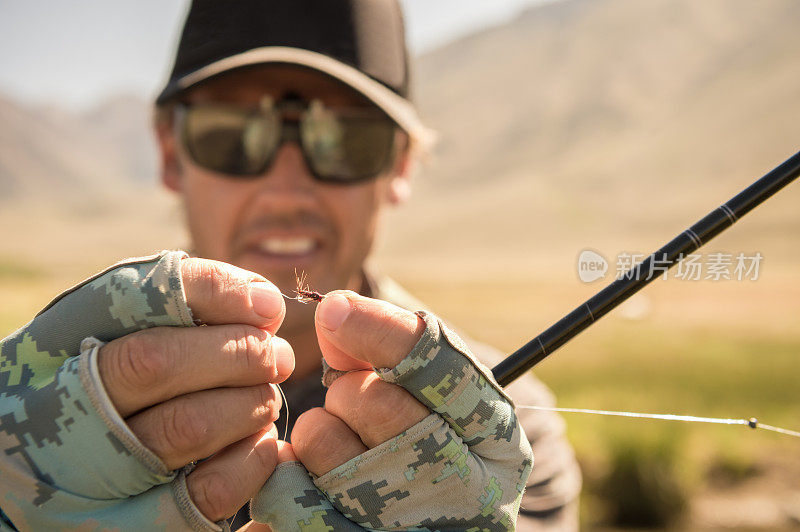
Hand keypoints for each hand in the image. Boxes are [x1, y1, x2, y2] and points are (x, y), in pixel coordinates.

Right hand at [0, 251, 296, 529]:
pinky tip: (257, 441)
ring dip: (249, 403)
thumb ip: (183, 307)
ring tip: (265, 395)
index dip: (211, 293)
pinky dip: (251, 459)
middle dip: (239, 352)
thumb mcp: (123, 337)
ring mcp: (90, 475)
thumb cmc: (110, 391)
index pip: (130, 297)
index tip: (268, 306)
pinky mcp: (133, 527)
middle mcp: (55, 410)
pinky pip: (208, 492)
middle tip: (276, 354)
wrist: (63, 481)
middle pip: (156, 363)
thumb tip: (264, 303)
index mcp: (50, 350)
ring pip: (187, 427)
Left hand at [252, 291, 532, 530]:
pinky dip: (286, 474)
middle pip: (380, 404)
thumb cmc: (428, 454)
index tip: (334, 308)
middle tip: (349, 401)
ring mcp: (414, 529)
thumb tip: (335, 315)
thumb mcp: (432, 406)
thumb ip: (390, 358)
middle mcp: (470, 493)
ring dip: (317, 433)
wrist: (428, 529)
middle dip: (349, 391)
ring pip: (326, 445)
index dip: (385, 332)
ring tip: (335, 446)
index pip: (447, 371)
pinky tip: (303, 475)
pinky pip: (290, 496)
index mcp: (498, 442)